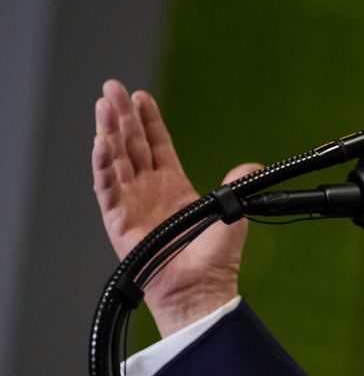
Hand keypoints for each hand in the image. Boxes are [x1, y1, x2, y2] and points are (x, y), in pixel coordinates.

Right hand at [92, 79, 259, 337]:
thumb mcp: (234, 212)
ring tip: (103, 105)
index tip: (140, 96)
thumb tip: (252, 165)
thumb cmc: (215, 259)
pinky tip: (100, 144)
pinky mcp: (119, 222)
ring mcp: (132, 205)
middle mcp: (149, 192)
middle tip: (113, 87)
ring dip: (108, 132)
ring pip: (115, 160)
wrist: (201, 288)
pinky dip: (102, 166)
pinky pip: (107, 189)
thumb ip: (238, 185)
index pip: (157, 145)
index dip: (148, 121)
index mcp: (174, 187)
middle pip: (132, 145)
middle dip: (122, 116)